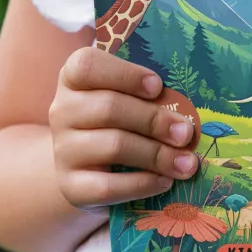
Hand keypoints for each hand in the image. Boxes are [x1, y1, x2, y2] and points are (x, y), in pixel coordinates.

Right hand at [49, 45, 198, 210]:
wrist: (86, 167)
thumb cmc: (117, 120)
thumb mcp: (126, 98)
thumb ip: (148, 94)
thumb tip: (188, 108)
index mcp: (74, 78)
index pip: (87, 66)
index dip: (125, 74)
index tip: (158, 86)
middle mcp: (62, 110)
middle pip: (109, 108)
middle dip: (154, 120)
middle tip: (186, 132)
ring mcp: (63, 150)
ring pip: (113, 146)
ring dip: (157, 154)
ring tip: (186, 163)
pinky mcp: (70, 186)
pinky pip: (108, 186)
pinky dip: (142, 184)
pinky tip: (165, 182)